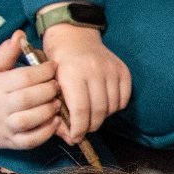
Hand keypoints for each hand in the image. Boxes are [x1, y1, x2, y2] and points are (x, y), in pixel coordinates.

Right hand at [0, 32, 62, 149]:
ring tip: (57, 103)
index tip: (54, 67)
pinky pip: (30, 141)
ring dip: (48, 111)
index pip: (24, 77)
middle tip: (58, 85)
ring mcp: (7, 126)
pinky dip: (45, 133)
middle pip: (28, 98)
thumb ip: (5, 53)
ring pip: (29, 120)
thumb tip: (20, 34)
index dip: (43, 71)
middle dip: (48, 90)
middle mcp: (2, 106)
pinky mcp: (12, 142)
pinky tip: (55, 122)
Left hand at [41, 20, 130, 142]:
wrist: (73, 35)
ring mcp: (111, 69)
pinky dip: (115, 106)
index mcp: (72, 73)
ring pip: (112, 107)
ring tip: (92, 115)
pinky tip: (104, 103)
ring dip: (102, 117)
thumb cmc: (57, 62)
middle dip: (91, 126)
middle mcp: (94, 70)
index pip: (81, 111)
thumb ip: (57, 111)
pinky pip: (123, 99)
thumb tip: (70, 138)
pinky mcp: (123, 70)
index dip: (79, 129)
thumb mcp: (49, 84)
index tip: (75, 138)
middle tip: (84, 130)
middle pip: (99, 111)